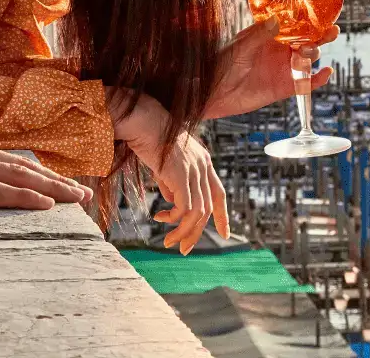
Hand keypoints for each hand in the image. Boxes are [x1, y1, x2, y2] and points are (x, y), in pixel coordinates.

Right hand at [0, 131, 94, 211]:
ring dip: (50, 189)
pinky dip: (22, 198)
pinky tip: (43, 204)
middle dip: (55, 181)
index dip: (37, 173)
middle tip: (84, 194)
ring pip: (16, 177)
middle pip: (21, 168)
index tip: (60, 184)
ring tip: (75, 199)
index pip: (8, 162)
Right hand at [112, 93, 227, 253]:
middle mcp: (203, 166)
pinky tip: (159, 217)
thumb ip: (173, 181)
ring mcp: (194, 170)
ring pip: (197, 213)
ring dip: (183, 231)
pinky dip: (173, 219)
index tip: (226, 233)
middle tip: (183, 249)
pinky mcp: (182, 176)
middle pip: (207, 208)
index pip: (219, 193)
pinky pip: (183, 208)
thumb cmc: (151, 137)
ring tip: (169, 242)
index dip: (223, 215)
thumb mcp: (167, 163)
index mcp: (203, 161)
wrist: (144, 120)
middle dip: (196, 232)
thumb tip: (172, 202)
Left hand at [203, 18, 337, 119]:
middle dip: (320, 35)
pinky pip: (305, 83)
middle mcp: (279, 50)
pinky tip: (326, 73)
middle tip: (331, 31)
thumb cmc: (222, 63)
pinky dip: (317, 79)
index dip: (308, 20)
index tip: (321, 14)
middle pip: (306, 40)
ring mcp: (283, 68)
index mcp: (269, 35)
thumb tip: (276, 20)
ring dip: (315, 54)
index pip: (293, 25)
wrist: (215, 91)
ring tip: (310, 51)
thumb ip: (259, 35)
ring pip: (308, 59)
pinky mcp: (284, 87)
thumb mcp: (241, 46)